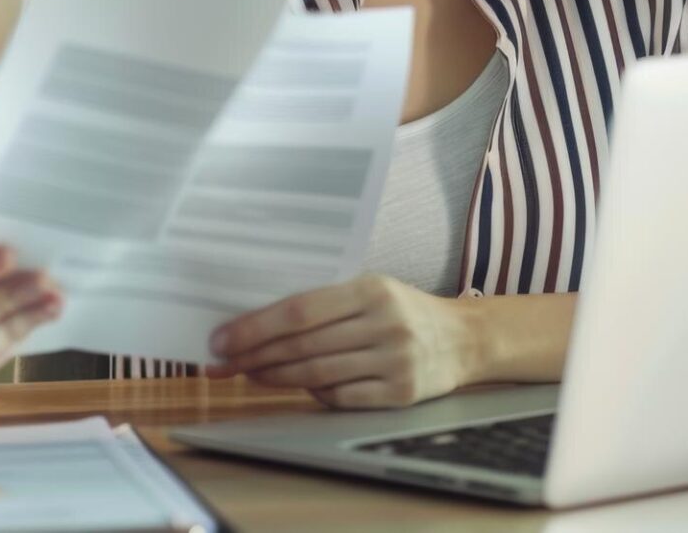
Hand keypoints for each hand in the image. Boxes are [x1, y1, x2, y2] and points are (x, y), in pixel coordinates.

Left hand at [205, 274, 476, 408]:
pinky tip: (291, 387)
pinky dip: (311, 394)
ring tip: (248, 373)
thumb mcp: (372, 289)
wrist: (465, 339)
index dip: (255, 326)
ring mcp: (395, 362)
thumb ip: (326, 302)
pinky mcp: (401, 394)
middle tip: (223, 361)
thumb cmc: (404, 310)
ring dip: (274, 376)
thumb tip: (259, 319)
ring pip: (316, 374)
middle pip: (303, 345)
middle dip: (254, 355)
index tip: (222, 337)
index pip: (300, 310)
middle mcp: (385, 324)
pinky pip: (341, 398)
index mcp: (372, 289)